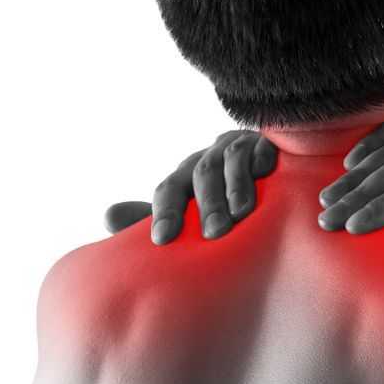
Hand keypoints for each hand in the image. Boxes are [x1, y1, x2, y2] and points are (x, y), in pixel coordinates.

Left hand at [104, 130, 276, 243]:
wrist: (276, 191)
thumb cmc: (229, 210)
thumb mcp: (194, 217)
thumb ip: (159, 219)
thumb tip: (107, 216)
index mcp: (189, 177)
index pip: (170, 190)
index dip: (166, 212)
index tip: (162, 240)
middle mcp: (212, 158)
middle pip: (201, 174)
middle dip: (207, 204)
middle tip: (214, 234)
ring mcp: (242, 148)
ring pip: (231, 159)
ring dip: (235, 185)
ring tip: (241, 213)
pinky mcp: (271, 144)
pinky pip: (264, 145)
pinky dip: (262, 156)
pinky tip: (264, 171)